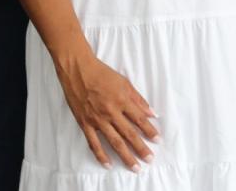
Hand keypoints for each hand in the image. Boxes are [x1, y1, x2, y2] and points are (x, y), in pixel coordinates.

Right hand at [56, 52, 159, 170]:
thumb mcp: (124, 81)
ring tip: (134, 166)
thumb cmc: (101, 73)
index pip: (139, 119)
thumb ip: (138, 98)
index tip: (157, 140)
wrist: (77, 69)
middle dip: (141, 148)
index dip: (149, 130)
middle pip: (129, 134)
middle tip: (150, 159)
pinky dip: (101, 155)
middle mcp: (111, 112)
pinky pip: (94, 143)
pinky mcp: (85, 123)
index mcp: (122, 100)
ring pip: (114, 141)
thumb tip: (151, 112)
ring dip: (126, 155)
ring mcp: (97, 119)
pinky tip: (108, 164)